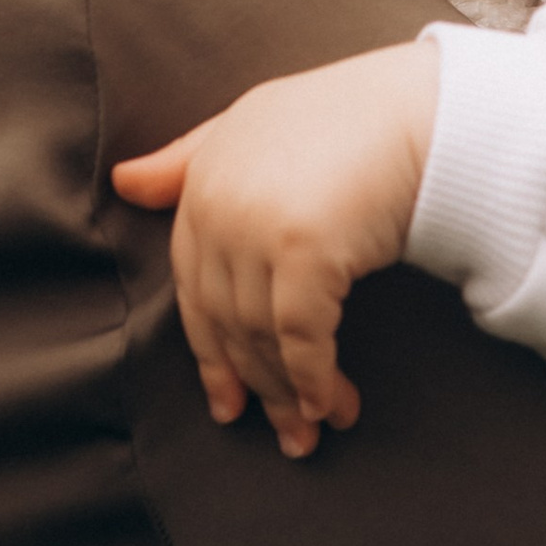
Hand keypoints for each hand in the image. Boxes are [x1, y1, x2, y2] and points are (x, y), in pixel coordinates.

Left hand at [110, 40, 440, 456]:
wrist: (423, 110)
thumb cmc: (348, 118)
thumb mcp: (253, 126)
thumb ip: (188, 159)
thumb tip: (123, 182)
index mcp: (204, 179)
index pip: (193, 287)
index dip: (211, 351)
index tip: (227, 401)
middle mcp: (219, 204)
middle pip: (227, 321)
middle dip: (255, 386)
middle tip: (284, 435)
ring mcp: (257, 226)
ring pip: (262, 336)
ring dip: (291, 395)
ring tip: (316, 432)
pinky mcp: (303, 248)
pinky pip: (301, 337)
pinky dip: (314, 380)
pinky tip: (333, 406)